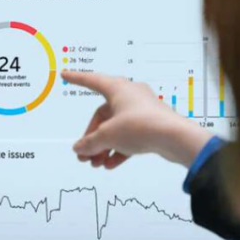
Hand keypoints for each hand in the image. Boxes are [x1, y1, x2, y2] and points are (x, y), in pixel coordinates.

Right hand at [62, 71, 213, 168]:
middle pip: (103, 116)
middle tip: (84, 155)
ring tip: (96, 163)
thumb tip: (79, 148)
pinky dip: (119, 149)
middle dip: (92, 137)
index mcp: (118, 88)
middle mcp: (130, 96)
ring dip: (104, 146)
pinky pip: (129, 136)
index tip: (65, 74)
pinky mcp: (151, 125)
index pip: (92, 80)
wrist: (175, 138)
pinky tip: (110, 165)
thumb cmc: (141, 126)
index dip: (77, 78)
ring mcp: (142, 111)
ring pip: (116, 128)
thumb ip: (90, 142)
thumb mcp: (108, 135)